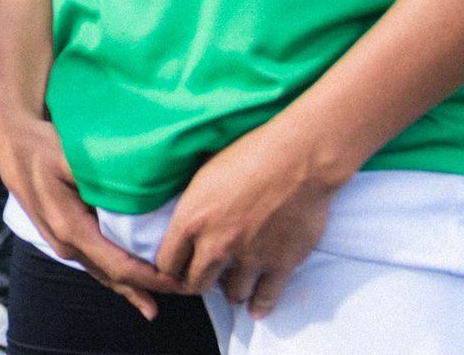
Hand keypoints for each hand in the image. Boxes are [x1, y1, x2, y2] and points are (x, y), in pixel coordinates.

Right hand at [0, 102, 180, 319]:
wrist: (11, 143)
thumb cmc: (42, 147)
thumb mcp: (72, 158)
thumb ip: (102, 179)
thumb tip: (140, 191)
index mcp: (70, 228)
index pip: (120, 265)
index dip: (152, 278)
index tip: (181, 279)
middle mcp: (66, 244)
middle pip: (115, 277)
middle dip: (151, 286)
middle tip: (189, 287)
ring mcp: (62, 244)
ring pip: (105, 274)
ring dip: (136, 284)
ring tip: (169, 292)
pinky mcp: (63, 237)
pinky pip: (96, 263)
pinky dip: (119, 275)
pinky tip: (137, 285)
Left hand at [155, 116, 338, 315]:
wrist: (296, 160)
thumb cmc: (247, 156)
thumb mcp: (202, 175)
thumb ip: (191, 209)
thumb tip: (182, 224)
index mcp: (190, 221)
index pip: (166, 264)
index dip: (170, 268)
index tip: (177, 266)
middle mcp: (216, 246)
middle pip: (195, 284)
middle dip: (197, 281)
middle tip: (204, 275)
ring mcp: (249, 259)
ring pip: (232, 295)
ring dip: (231, 289)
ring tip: (233, 281)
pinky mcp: (280, 266)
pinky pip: (266, 299)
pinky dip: (260, 305)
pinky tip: (255, 307)